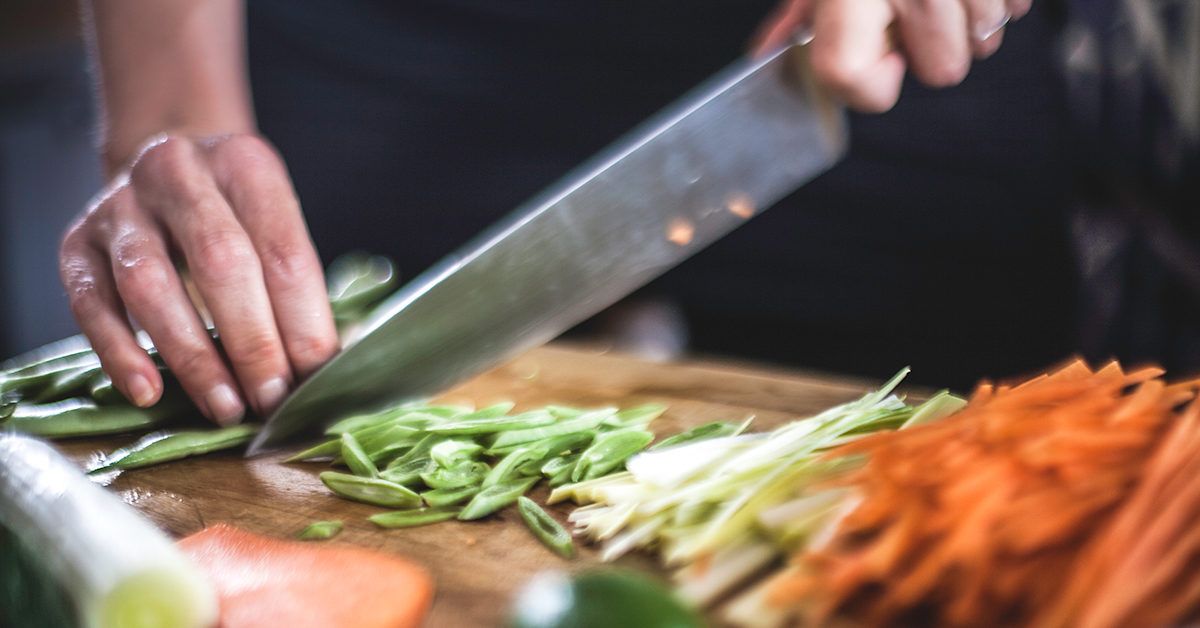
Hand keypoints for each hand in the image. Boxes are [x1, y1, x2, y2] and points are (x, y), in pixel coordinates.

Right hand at [60, 133, 338, 423]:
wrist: (163, 174)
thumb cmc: (236, 217)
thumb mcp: (274, 227)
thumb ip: (299, 290)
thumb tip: (327, 369)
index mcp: (245, 165)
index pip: (283, 252)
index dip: (303, 323)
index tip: (314, 380)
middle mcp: (178, 172)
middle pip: (221, 263)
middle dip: (253, 342)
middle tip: (272, 400)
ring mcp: (120, 205)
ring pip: (150, 285)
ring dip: (192, 357)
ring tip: (224, 407)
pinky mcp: (76, 242)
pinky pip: (91, 303)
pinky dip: (119, 353)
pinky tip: (148, 393)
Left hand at [754, 0, 1030, 111]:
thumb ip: (802, 9)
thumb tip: (772, 50)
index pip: (852, 76)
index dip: (865, 85)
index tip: (875, 61)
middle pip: (944, 70)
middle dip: (929, 47)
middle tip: (911, 7)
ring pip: (984, 41)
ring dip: (966, 18)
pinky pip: (1017, 7)